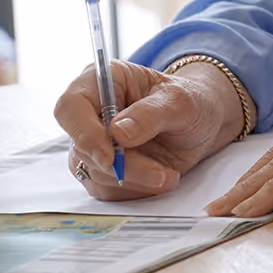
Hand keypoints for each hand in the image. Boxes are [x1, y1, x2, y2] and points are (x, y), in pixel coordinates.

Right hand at [54, 59, 243, 200]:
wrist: (202, 124)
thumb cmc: (189, 102)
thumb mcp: (180, 101)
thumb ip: (150, 114)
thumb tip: (117, 132)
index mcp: (101, 82)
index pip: (71, 107)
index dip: (83, 134)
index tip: (109, 156)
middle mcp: (90, 114)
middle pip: (82, 148)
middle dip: (121, 165)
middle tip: (158, 173)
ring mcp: (94, 145)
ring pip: (94, 173)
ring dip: (133, 180)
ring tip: (168, 174)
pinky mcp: (103, 171)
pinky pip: (107, 190)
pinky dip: (136, 190)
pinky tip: (162, 178)